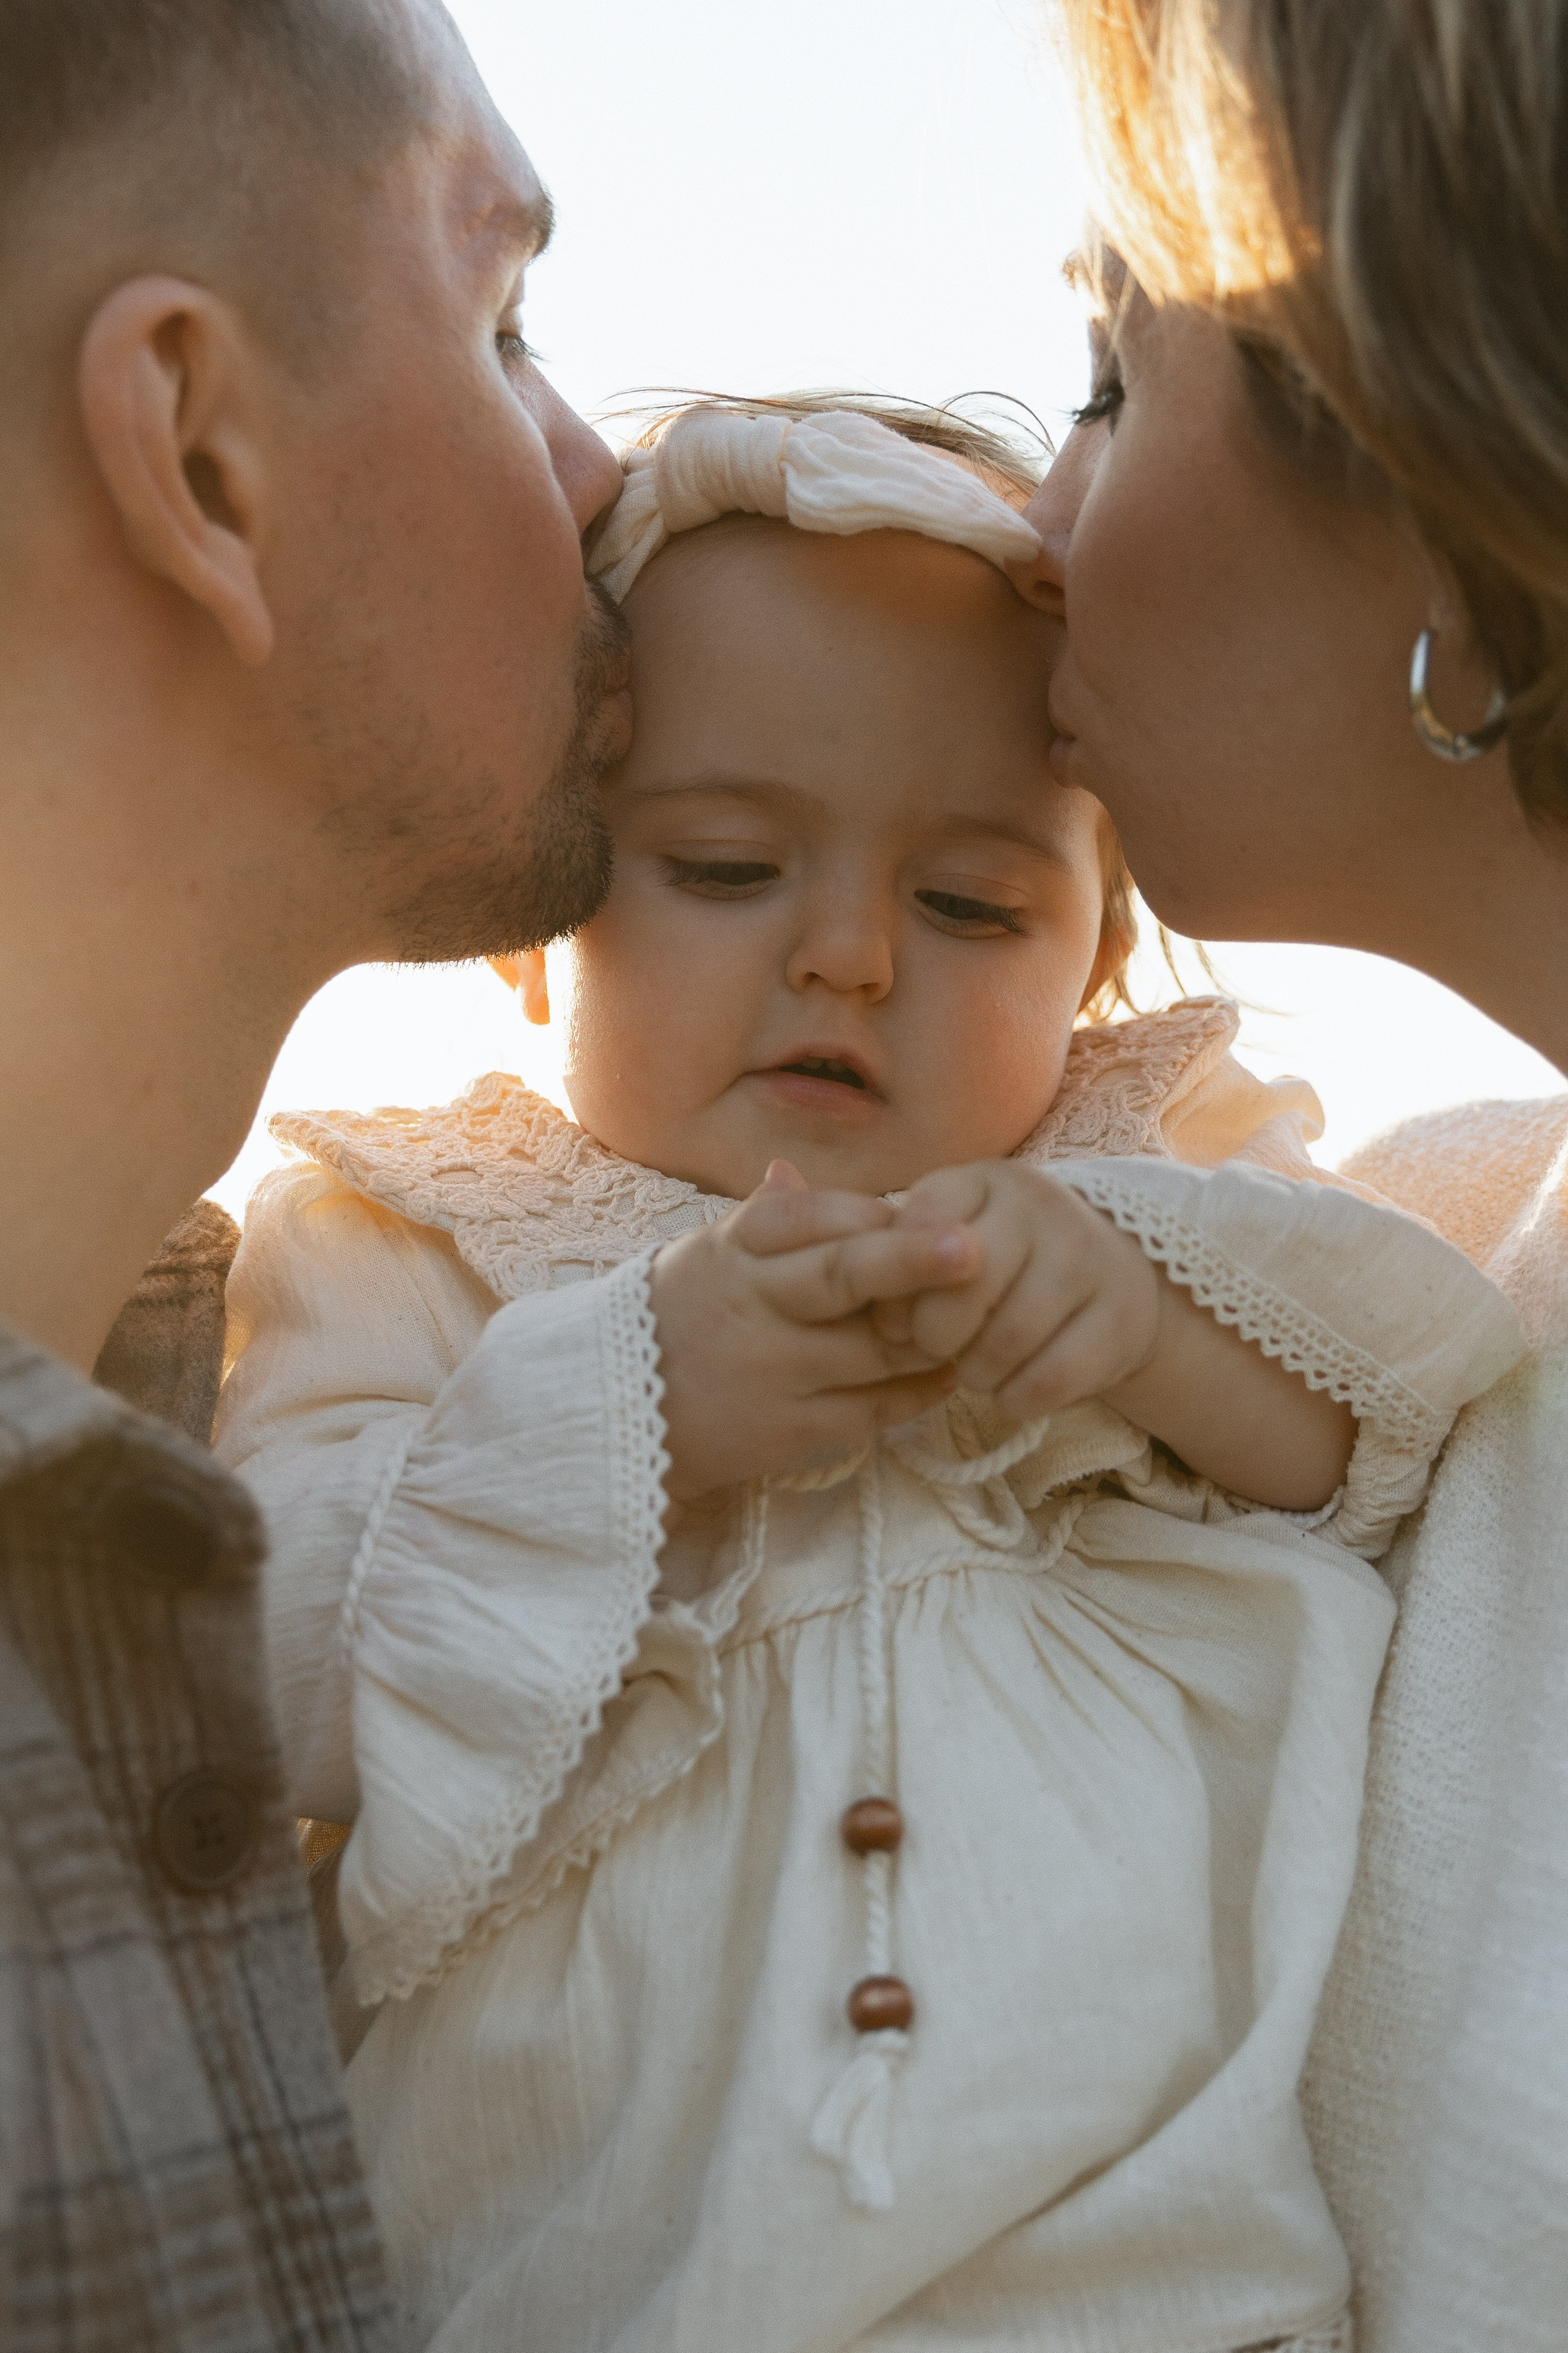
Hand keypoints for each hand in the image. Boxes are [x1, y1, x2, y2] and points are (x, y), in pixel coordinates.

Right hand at [648, 1161, 980, 1500]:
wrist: (616, 1413)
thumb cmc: (685, 1317)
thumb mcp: (707, 1257)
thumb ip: (762, 1220)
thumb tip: (790, 1171)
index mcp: (733, 1251)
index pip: (808, 1217)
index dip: (870, 1213)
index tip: (922, 1207)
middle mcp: (752, 1305)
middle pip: (842, 1276)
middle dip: (911, 1261)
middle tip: (974, 1248)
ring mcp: (771, 1372)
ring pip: (874, 1348)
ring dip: (935, 1332)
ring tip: (982, 1313)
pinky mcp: (788, 1431)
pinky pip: (872, 1409)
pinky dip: (918, 1390)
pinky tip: (949, 1371)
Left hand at [880, 1160, 1354, 1508]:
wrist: (1112, 1282)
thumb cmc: (1004, 1266)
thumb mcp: (951, 1240)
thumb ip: (902, 1259)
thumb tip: (871, 1306)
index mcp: (983, 1180)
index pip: (920, 1229)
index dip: (897, 1291)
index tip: (898, 1318)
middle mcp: (1040, 1206)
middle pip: (965, 1286)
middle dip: (937, 1336)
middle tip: (939, 1349)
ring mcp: (1089, 1257)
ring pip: (1007, 1339)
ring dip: (978, 1372)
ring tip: (978, 1367)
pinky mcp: (1123, 1317)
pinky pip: (1050, 1380)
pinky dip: (1018, 1399)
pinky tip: (1013, 1390)